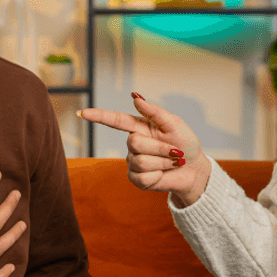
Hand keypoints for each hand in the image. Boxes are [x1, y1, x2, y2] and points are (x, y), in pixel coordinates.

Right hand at [78, 94, 212, 207]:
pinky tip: (164, 174)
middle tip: (175, 152)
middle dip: (159, 148)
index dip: (99, 116)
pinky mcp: (136, 179)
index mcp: (140, 127)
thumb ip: (154, 111)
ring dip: (162, 162)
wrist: (194, 170)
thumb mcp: (174, 124)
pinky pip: (142, 177)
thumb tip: (135, 96)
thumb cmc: (185, 144)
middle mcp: (133, 144)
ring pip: (140, 161)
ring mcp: (133, 162)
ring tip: (173, 162)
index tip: (83, 113)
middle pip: (134, 142)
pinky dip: (159, 175)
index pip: (115, 120)